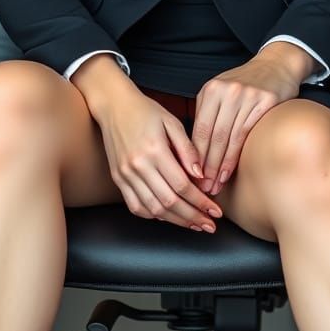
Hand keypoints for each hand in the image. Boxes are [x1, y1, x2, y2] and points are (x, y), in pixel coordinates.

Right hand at [96, 86, 223, 232]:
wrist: (114, 105)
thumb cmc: (145, 110)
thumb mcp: (172, 122)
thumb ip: (187, 149)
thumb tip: (201, 176)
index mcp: (154, 150)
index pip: (182, 185)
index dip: (201, 202)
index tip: (215, 211)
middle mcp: (138, 166)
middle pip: (169, 202)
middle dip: (193, 217)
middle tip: (209, 225)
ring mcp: (125, 174)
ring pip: (153, 209)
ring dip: (176, 221)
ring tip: (194, 224)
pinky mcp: (118, 178)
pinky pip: (135, 206)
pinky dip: (153, 215)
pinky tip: (168, 216)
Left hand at [192, 48, 309, 195]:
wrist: (277, 65)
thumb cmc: (246, 84)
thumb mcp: (221, 92)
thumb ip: (208, 114)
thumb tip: (194, 150)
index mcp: (210, 90)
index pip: (199, 128)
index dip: (193, 155)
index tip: (189, 176)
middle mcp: (226, 92)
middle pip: (211, 136)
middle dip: (205, 166)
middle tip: (201, 188)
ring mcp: (245, 96)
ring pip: (227, 138)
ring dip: (219, 166)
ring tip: (214, 185)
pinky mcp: (264, 102)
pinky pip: (244, 135)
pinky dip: (234, 157)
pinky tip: (229, 172)